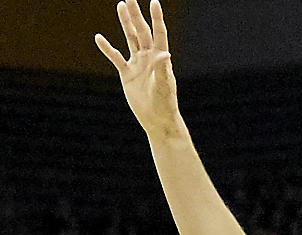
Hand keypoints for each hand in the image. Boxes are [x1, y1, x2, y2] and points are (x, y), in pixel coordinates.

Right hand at [95, 1, 179, 139]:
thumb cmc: (165, 104)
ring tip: (121, 5)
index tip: (154, 1)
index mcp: (160, 58)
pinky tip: (99, 37)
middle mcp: (149, 57)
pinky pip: (115, 57)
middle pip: (141, 31)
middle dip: (136, 14)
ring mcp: (137, 64)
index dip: (156, 18)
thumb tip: (165, 53)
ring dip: (125, 23)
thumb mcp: (164, 86)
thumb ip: (163, 69)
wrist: (157, 120)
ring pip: (130, 38)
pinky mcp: (127, 74)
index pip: (158, 33)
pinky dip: (107, 48)